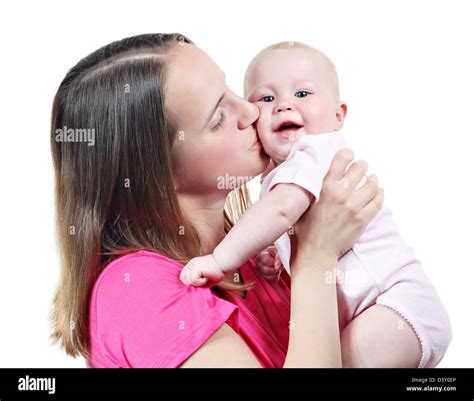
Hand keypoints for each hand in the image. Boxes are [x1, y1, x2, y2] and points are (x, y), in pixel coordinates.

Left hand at [179, 254, 225, 286]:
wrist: (224, 262)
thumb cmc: (218, 271)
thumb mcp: (206, 278)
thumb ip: (198, 283)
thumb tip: (193, 290)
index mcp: (192, 265)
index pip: (183, 276)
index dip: (189, 282)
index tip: (199, 283)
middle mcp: (191, 264)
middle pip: (183, 279)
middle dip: (192, 283)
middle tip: (202, 281)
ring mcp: (192, 265)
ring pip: (189, 281)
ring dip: (199, 283)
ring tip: (206, 278)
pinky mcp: (196, 268)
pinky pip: (194, 280)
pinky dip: (201, 282)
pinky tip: (207, 277)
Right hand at [256, 246, 283, 282]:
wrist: (276, 257)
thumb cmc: (277, 253)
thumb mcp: (279, 252)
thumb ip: (279, 258)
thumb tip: (277, 267)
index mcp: (260, 255)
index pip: (266, 260)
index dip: (274, 262)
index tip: (278, 260)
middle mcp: (258, 264)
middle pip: (266, 271)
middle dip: (275, 269)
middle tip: (278, 266)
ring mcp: (260, 272)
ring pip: (268, 278)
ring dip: (275, 274)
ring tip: (277, 269)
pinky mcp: (263, 278)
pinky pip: (270, 282)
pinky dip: (275, 278)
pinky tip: (276, 273)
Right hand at [291, 148, 383, 265]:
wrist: (314, 254)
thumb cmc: (303, 230)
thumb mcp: (301, 204)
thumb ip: (309, 188)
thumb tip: (312, 173)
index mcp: (325, 188)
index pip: (341, 160)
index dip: (347, 154)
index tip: (349, 155)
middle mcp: (341, 195)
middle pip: (361, 168)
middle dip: (361, 166)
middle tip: (360, 168)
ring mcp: (354, 208)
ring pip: (373, 185)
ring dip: (373, 180)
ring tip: (370, 180)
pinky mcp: (363, 220)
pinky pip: (378, 201)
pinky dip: (379, 195)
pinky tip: (375, 194)